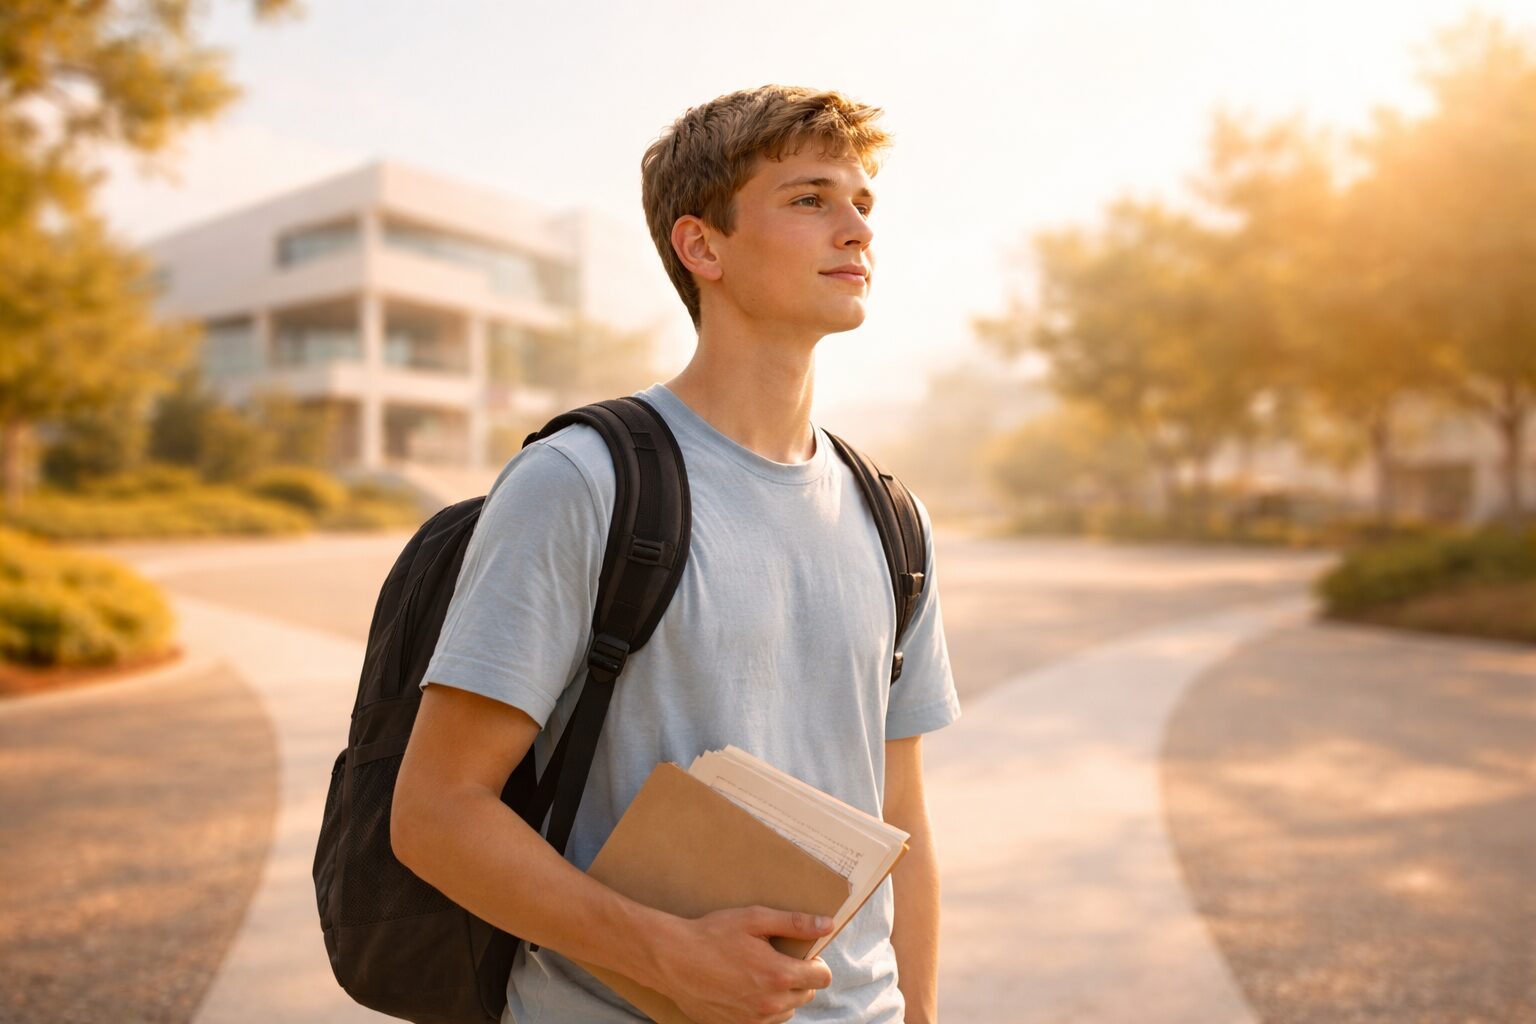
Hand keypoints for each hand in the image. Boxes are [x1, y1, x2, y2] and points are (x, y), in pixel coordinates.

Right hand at [650, 905, 834, 1023]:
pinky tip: (745, 988)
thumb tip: (827, 925)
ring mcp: (754, 1020)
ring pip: (787, 1009)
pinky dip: (763, 1007)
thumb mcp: (754, 919)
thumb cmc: (712, 935)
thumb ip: (794, 923)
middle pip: (807, 994)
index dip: (816, 962)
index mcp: (780, 975)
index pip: (823, 977)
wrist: (672, 960)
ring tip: (758, 973)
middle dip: (800, 976)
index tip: (802, 953)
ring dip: (783, 994)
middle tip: (776, 958)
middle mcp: (771, 1003)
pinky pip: (766, 1021)